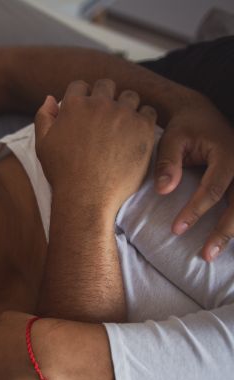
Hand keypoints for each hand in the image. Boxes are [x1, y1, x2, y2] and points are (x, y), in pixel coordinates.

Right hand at [34, 79, 157, 212]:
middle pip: (106, 85)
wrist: (86, 196)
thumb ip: (44, 117)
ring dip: (126, 106)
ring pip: (130, 96)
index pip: (80, 85)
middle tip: (105, 116)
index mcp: (74, 105)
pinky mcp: (143, 128)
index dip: (82, 96)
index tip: (86, 109)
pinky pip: (149, 112)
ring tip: (122, 125)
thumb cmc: (62, 172)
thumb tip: (50, 98)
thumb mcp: (42, 144)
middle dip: (105, 96)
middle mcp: (100, 104)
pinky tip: (135, 133)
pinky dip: (143, 119)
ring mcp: (123, 114)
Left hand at [155, 97, 233, 260]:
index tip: (176, 230)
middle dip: (223, 231)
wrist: (202, 114)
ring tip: (214, 254)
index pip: (213, 188)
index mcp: (227, 154)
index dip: (195, 211)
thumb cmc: (184, 128)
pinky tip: (229, 241)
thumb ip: (167, 163)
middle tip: (206, 254)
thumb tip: (163, 191)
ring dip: (233, 231)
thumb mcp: (171, 139)